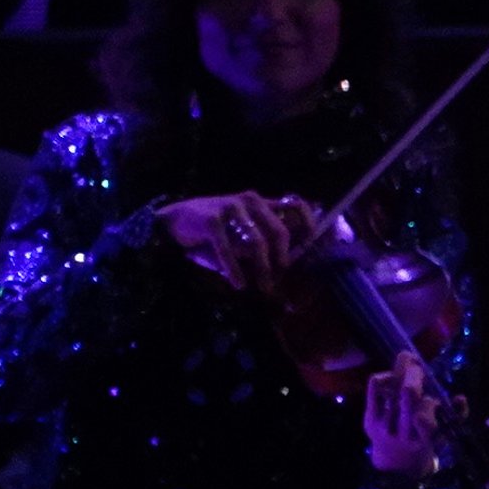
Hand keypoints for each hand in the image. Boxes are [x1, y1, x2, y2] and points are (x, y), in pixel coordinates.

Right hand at [154, 191, 321, 295]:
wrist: (175, 222)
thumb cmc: (215, 233)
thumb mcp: (243, 235)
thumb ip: (263, 244)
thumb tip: (287, 270)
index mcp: (261, 203)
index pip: (295, 205)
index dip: (309, 224)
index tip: (313, 247)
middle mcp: (249, 201)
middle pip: (279, 231)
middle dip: (282, 259)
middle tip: (280, 279)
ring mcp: (230, 207)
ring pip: (256, 242)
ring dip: (262, 269)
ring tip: (262, 287)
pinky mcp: (211, 219)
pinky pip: (229, 249)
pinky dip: (234, 269)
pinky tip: (238, 284)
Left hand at [364, 347, 446, 478]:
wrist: (395, 461)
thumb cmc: (426, 440)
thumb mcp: (446, 433)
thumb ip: (458, 415)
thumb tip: (460, 397)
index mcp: (425, 440)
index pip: (427, 421)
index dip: (429, 405)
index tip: (434, 399)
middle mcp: (404, 434)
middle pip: (409, 393)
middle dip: (415, 376)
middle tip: (419, 368)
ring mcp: (385, 426)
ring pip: (395, 387)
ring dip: (403, 375)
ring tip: (407, 373)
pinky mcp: (370, 419)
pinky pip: (375, 387)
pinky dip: (383, 377)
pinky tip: (390, 378)